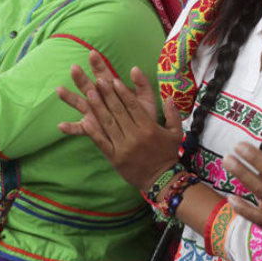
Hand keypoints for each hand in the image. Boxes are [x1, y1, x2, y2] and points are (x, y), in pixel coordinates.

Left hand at [57, 51, 182, 190]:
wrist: (161, 180)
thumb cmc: (168, 154)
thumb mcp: (176, 133)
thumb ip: (173, 113)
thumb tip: (169, 97)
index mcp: (149, 128)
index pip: (133, 106)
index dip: (123, 93)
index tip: (114, 81)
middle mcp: (135, 136)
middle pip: (118, 112)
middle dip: (108, 95)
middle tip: (99, 81)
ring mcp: (123, 147)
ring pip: (108, 124)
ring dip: (98, 108)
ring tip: (89, 93)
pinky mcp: (114, 158)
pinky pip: (102, 142)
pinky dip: (93, 131)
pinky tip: (85, 120)